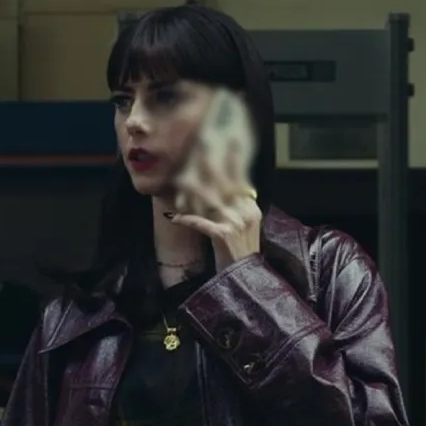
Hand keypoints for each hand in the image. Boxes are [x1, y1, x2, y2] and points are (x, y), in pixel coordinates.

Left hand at [170, 143, 261, 271]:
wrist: (243, 278)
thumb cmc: (239, 254)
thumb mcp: (244, 228)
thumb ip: (236, 209)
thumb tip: (221, 192)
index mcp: (251, 209)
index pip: (238, 180)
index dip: (226, 164)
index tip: (215, 147)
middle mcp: (246, 213)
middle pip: (222, 186)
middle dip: (204, 173)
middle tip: (187, 161)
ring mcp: (235, 223)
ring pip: (209, 201)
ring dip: (190, 195)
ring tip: (176, 187)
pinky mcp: (223, 235)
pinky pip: (200, 222)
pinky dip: (186, 219)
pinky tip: (174, 217)